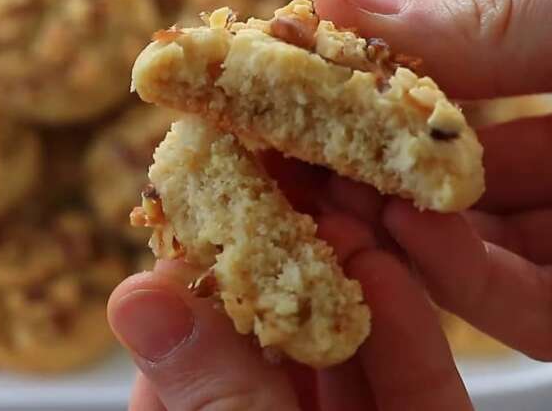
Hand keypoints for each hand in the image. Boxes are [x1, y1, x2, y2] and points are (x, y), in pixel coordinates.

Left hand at [106, 204, 472, 410]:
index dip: (200, 257)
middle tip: (291, 163)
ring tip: (347, 197)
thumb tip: (134, 297)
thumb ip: (205, 389)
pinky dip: (409, 332)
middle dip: (291, 246)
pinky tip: (391, 272)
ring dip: (355, 269)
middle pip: (281, 325)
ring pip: (355, 344)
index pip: (191, 333)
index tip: (210, 179)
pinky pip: (417, 383)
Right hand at [313, 0, 551, 361]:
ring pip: (491, 255)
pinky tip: (414, 239)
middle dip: (369, 172)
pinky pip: (549, 309)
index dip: (373, 93)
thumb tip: (338, 0)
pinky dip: (474, 282)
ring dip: (404, 235)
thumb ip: (490, 22)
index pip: (459, 91)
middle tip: (282, 159)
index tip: (292, 87)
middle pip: (461, 181)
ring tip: (328, 202)